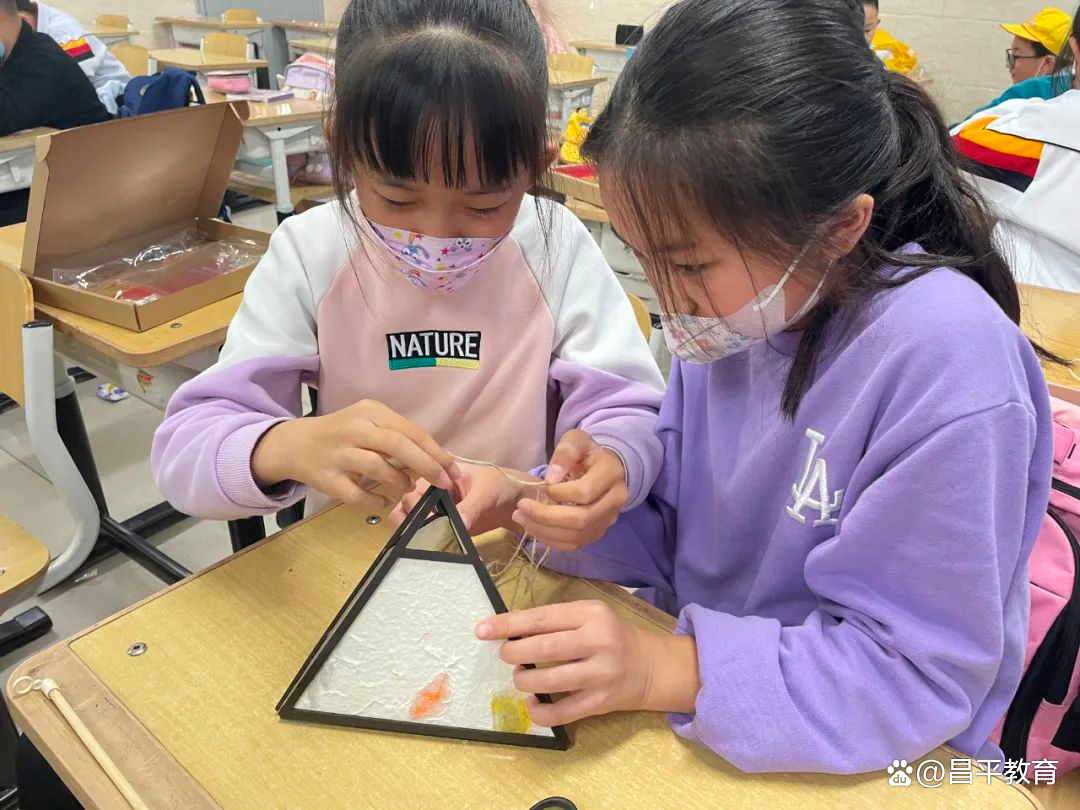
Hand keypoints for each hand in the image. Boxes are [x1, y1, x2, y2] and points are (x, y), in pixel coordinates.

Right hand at [251, 399, 460, 510]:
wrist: (295, 444)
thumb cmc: (343, 434)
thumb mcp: (369, 423)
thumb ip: (398, 437)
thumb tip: (436, 459)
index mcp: (370, 412)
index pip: (411, 431)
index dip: (436, 452)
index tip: (454, 469)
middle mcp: (354, 429)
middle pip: (398, 446)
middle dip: (427, 466)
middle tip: (444, 484)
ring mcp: (338, 453)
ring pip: (377, 467)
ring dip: (400, 481)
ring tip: (407, 486)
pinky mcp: (327, 478)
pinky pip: (356, 495)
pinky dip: (376, 502)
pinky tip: (384, 502)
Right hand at [391, 462, 537, 534]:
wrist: (514, 501)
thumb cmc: (500, 486)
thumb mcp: (486, 492)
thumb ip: (471, 507)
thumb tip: (458, 524)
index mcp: (436, 476)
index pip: (413, 490)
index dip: (415, 506)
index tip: (428, 520)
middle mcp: (429, 493)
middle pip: (405, 508)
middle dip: (410, 523)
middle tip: (427, 535)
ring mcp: (434, 511)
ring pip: (411, 524)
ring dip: (414, 535)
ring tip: (429, 545)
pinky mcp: (441, 527)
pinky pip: (427, 537)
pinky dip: (428, 545)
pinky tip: (439, 552)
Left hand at [475, 601, 700, 725]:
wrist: (652, 666)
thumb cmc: (612, 637)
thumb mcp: (589, 617)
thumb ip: (554, 620)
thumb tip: (509, 626)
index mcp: (591, 614)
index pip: (541, 618)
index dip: (508, 624)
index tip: (482, 629)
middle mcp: (598, 641)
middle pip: (544, 648)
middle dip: (514, 653)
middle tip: (506, 655)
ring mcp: (601, 674)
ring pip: (549, 681)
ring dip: (524, 681)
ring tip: (521, 677)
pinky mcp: (601, 702)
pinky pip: (561, 713)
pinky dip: (538, 712)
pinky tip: (532, 704)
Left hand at [513, 430, 627, 550]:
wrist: (603, 468)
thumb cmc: (586, 452)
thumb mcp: (576, 440)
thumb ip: (565, 453)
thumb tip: (551, 479)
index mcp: (611, 474)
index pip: (584, 492)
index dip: (559, 493)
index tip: (542, 487)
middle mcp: (615, 500)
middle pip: (581, 519)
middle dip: (546, 516)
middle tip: (520, 508)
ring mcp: (608, 520)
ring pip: (577, 536)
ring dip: (545, 531)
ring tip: (522, 519)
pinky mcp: (598, 532)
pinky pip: (574, 544)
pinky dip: (551, 540)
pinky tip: (534, 529)